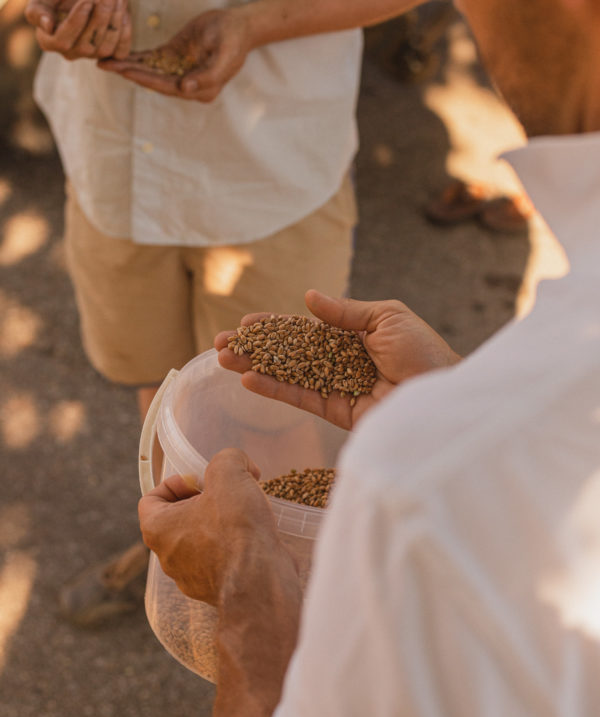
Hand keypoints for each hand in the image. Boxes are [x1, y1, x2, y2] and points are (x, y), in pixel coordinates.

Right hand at [26, 0, 131, 60]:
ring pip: (106, 48)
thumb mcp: (40, 0)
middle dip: (99, 18)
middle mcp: (71, 53)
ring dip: (114, 22)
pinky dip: (125, 32)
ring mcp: (92, 56)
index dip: (76, 22)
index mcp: (49, 42)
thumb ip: (37, 11)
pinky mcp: (110, 55)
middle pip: (88, 45)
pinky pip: (120, 52)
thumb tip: (47, 26)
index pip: (63, 41)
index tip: (86, 1)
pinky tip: (123, 11)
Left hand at [98, 8, 253, 101]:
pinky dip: (135, 58)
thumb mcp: (224, 56)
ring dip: (127, 66)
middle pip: (153, 80)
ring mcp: (179, 71)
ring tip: (104, 62)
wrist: (238, 26)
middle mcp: (187, 84)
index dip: (146, 79)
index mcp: (200, 88)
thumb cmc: (234, 40)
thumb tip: (185, 88)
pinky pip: (152, 60)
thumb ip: (207, 76)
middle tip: (104, 65)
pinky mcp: (174, 58)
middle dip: (129, 73)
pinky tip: (117, 56)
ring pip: (149, 71)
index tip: (125, 72)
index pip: (168, 86)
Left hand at [139, 448, 296, 606]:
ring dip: (221, 525)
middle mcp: (169, 558)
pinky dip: (235, 548)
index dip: (175, 483)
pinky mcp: (216, 590)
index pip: (151, 499)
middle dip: (205, 502)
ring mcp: (192, 578)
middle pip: (179, 519)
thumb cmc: (236, 530)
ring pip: (201, 541)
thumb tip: (238, 464)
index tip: (201, 482)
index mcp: (159, 529)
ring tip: (247, 514)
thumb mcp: (229, 472)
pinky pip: (221, 562)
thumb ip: (227, 458)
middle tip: (229, 495)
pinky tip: (256, 538)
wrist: (261, 583)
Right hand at [215, 289, 461, 429]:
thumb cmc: (424, 351)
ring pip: (288, 375)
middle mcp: (340, 362)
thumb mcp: (386, 318)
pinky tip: (249, 380)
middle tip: (220, 345)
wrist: (443, 394)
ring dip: (255, 368)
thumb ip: (345, 311)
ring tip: (222, 361)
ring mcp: (337, 387)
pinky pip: (302, 398)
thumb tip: (308, 297)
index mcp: (352, 336)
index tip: (244, 324)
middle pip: (288, 353)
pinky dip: (275, 389)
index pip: (303, 330)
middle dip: (254, 349)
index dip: (273, 327)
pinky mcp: (339, 412)